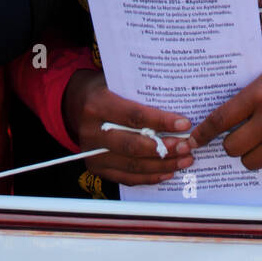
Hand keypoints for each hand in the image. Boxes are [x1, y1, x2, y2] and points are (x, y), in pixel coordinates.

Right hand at [62, 70, 196, 184]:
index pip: (134, 116)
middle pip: (133, 146)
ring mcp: (92, 153)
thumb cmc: (105, 91)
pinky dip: (149, 177)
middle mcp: (92, 132)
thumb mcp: (117, 83)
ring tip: (184, 160)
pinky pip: (126, 178)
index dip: (161, 122)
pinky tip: (168, 172)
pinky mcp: (96, 168)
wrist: (75, 104)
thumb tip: (177, 105)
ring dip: (162, 165)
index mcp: (98, 105)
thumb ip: (140, 94)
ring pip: (132, 165)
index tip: (185, 124)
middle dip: (164, 149)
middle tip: (187, 147)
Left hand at [191, 58, 261, 172]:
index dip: (203, 133)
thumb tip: (223, 96)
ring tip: (260, 142)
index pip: (221, 120)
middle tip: (238, 136)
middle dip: (230, 144)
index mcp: (260, 95)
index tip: (195, 139)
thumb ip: (250, 84)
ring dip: (250, 154)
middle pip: (232, 148)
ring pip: (250, 162)